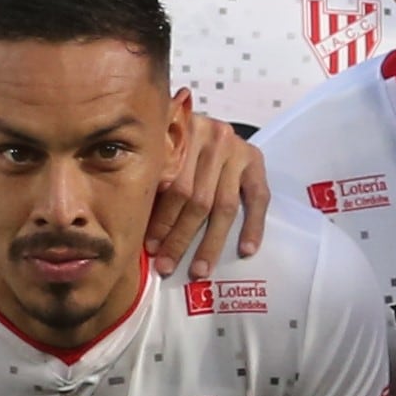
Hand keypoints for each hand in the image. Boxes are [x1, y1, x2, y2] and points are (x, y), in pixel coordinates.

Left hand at [147, 110, 273, 273]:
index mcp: (182, 134)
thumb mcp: (162, 152)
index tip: (151, 249)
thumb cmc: (177, 146)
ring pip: (224, 205)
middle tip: (168, 266)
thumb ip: (155, 181)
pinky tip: (245, 250)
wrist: (209, 126)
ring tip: (199, 269)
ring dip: (211, 242)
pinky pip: (258, 198)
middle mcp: (212, 138)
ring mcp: (237, 149)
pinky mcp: (256, 160)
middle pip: (197, 198)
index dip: (161, 221)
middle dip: (180, 237)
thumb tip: (136, 231)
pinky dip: (253, 226)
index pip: (173, 186)